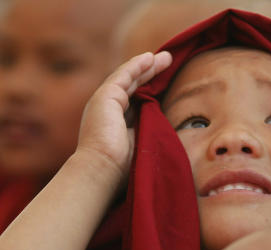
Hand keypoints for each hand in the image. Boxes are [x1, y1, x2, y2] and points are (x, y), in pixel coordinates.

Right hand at [75, 50, 172, 184]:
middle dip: (151, 73)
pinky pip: (124, 75)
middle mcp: (108, 111)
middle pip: (133, 86)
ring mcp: (104, 102)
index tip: (167, 82)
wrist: (102, 170)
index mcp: (115, 124)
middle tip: (168, 61)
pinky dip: (137, 65)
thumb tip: (168, 123)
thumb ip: (149, 129)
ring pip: (129, 78)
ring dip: (147, 66)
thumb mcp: (141, 143)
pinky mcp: (104, 96)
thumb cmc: (123, 167)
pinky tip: (150, 58)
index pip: (135, 100)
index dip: (150, 89)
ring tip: (166, 57)